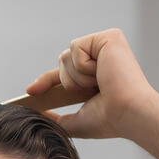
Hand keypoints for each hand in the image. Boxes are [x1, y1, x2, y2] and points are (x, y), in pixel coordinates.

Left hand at [25, 28, 156, 139]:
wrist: (128, 114)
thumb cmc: (108, 120)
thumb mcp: (75, 121)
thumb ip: (56, 118)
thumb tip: (37, 114)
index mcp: (96, 74)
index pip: (64, 73)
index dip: (45, 81)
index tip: (30, 91)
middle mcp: (103, 56)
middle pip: (62, 61)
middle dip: (67, 82)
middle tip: (90, 92)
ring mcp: (107, 45)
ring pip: (66, 56)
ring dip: (76, 77)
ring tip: (99, 84)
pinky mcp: (109, 37)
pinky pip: (76, 48)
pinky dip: (83, 66)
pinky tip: (102, 73)